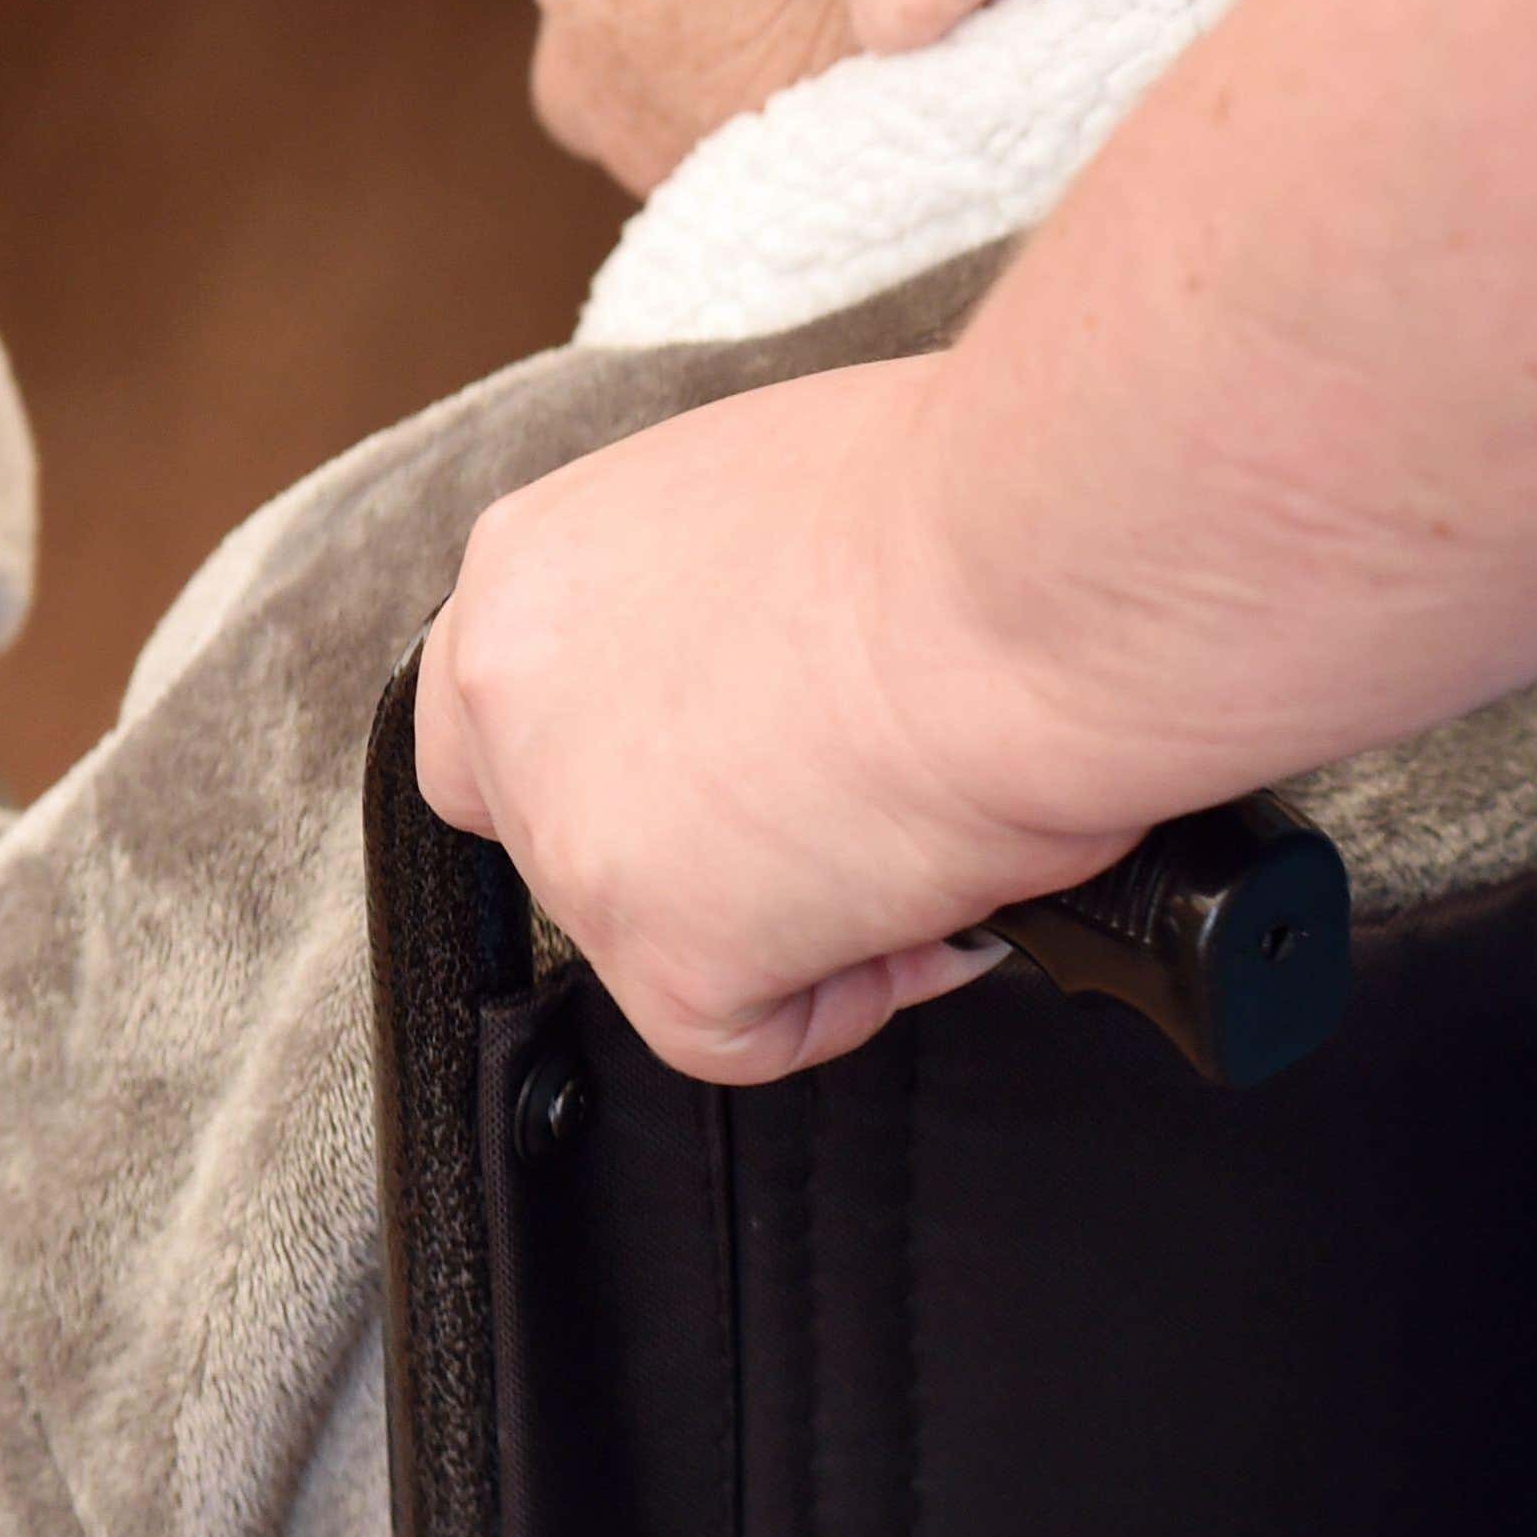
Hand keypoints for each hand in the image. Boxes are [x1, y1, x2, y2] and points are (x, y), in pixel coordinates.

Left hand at [413, 359, 1144, 1081]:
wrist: (1039, 571)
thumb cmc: (972, 507)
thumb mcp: (778, 500)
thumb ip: (713, 600)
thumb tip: (772, 675)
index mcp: (539, 567)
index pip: (497, 713)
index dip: (619, 760)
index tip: (712, 773)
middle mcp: (516, 696)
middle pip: (568, 837)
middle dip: (700, 853)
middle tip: (832, 816)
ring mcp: (574, 832)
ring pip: (661, 940)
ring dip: (794, 914)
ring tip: (923, 837)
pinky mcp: (663, 949)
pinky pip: (748, 1035)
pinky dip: (855, 995)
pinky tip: (934, 908)